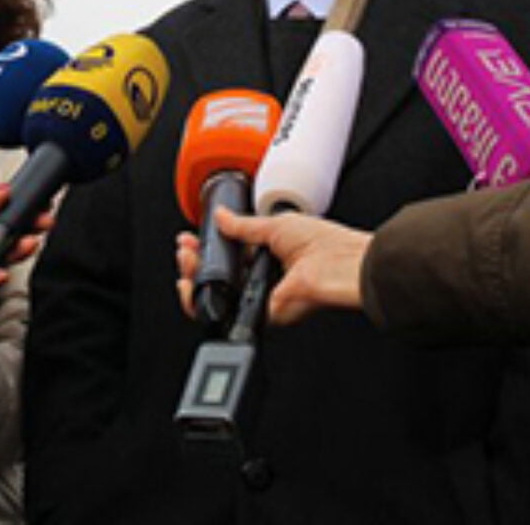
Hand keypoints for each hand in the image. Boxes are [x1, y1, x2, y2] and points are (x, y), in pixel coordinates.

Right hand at [176, 207, 371, 324]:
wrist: (344, 265)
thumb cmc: (329, 245)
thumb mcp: (277, 225)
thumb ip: (244, 226)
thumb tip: (221, 216)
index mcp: (271, 257)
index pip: (231, 257)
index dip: (209, 248)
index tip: (192, 239)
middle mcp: (266, 280)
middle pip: (221, 278)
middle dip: (195, 263)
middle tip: (185, 250)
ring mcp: (264, 298)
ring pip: (220, 298)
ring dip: (195, 279)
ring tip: (188, 261)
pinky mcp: (265, 314)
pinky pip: (229, 314)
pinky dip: (206, 300)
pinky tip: (196, 283)